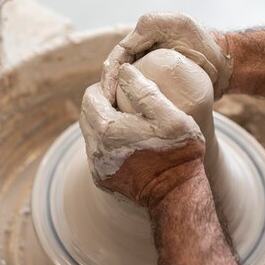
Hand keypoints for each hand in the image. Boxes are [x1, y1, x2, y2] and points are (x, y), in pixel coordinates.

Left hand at [79, 64, 205, 206]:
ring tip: (129, 120)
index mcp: (107, 129)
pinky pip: (97, 153)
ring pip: (90, 134)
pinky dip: (108, 143)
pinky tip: (129, 142)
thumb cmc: (178, 151)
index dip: (106, 85)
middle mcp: (95, 149)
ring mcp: (98, 167)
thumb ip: (144, 90)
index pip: (91, 96)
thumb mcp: (169, 115)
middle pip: (87, 114)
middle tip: (125, 100)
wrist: (177, 194)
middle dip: (101, 102)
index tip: (124, 85)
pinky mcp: (103, 180)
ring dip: (104, 123)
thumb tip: (123, 70)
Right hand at [101, 12, 232, 102]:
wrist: (224, 64)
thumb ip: (159, 23)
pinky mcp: (153, 77)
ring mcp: (147, 62)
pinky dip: (129, 100)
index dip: (110, 73)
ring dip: (116, 95)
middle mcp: (142, 45)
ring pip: (124, 80)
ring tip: (112, 114)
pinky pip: (137, 88)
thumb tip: (137, 31)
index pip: (119, 54)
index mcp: (145, 30)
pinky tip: (125, 115)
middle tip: (107, 108)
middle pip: (117, 68)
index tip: (108, 94)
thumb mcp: (184, 25)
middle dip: (109, 87)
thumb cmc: (207, 44)